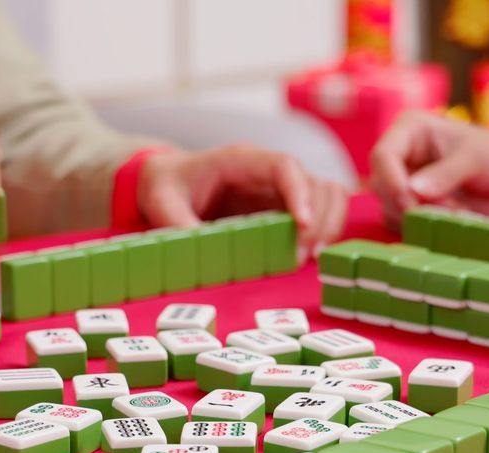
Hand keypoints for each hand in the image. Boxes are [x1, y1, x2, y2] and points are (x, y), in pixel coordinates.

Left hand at [138, 144, 348, 258]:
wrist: (169, 184)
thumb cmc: (168, 185)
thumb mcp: (161, 201)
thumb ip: (177, 222)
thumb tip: (197, 249)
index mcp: (241, 161)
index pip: (284, 166)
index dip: (300, 193)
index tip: (301, 225)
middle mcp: (268, 173)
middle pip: (315, 183)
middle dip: (317, 220)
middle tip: (301, 255)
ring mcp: (279, 190)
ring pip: (326, 196)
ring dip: (327, 226)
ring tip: (308, 256)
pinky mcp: (282, 209)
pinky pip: (318, 212)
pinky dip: (322, 232)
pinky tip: (307, 254)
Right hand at [370, 110, 488, 227]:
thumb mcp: (476, 159)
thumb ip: (445, 173)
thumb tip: (413, 190)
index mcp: (411, 130)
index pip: (382, 156)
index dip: (391, 181)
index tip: (411, 202)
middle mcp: (402, 155)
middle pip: (381, 186)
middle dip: (411, 203)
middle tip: (447, 209)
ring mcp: (404, 181)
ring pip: (389, 207)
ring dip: (420, 217)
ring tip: (456, 212)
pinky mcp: (410, 205)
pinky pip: (400, 222)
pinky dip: (422, 227)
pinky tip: (448, 218)